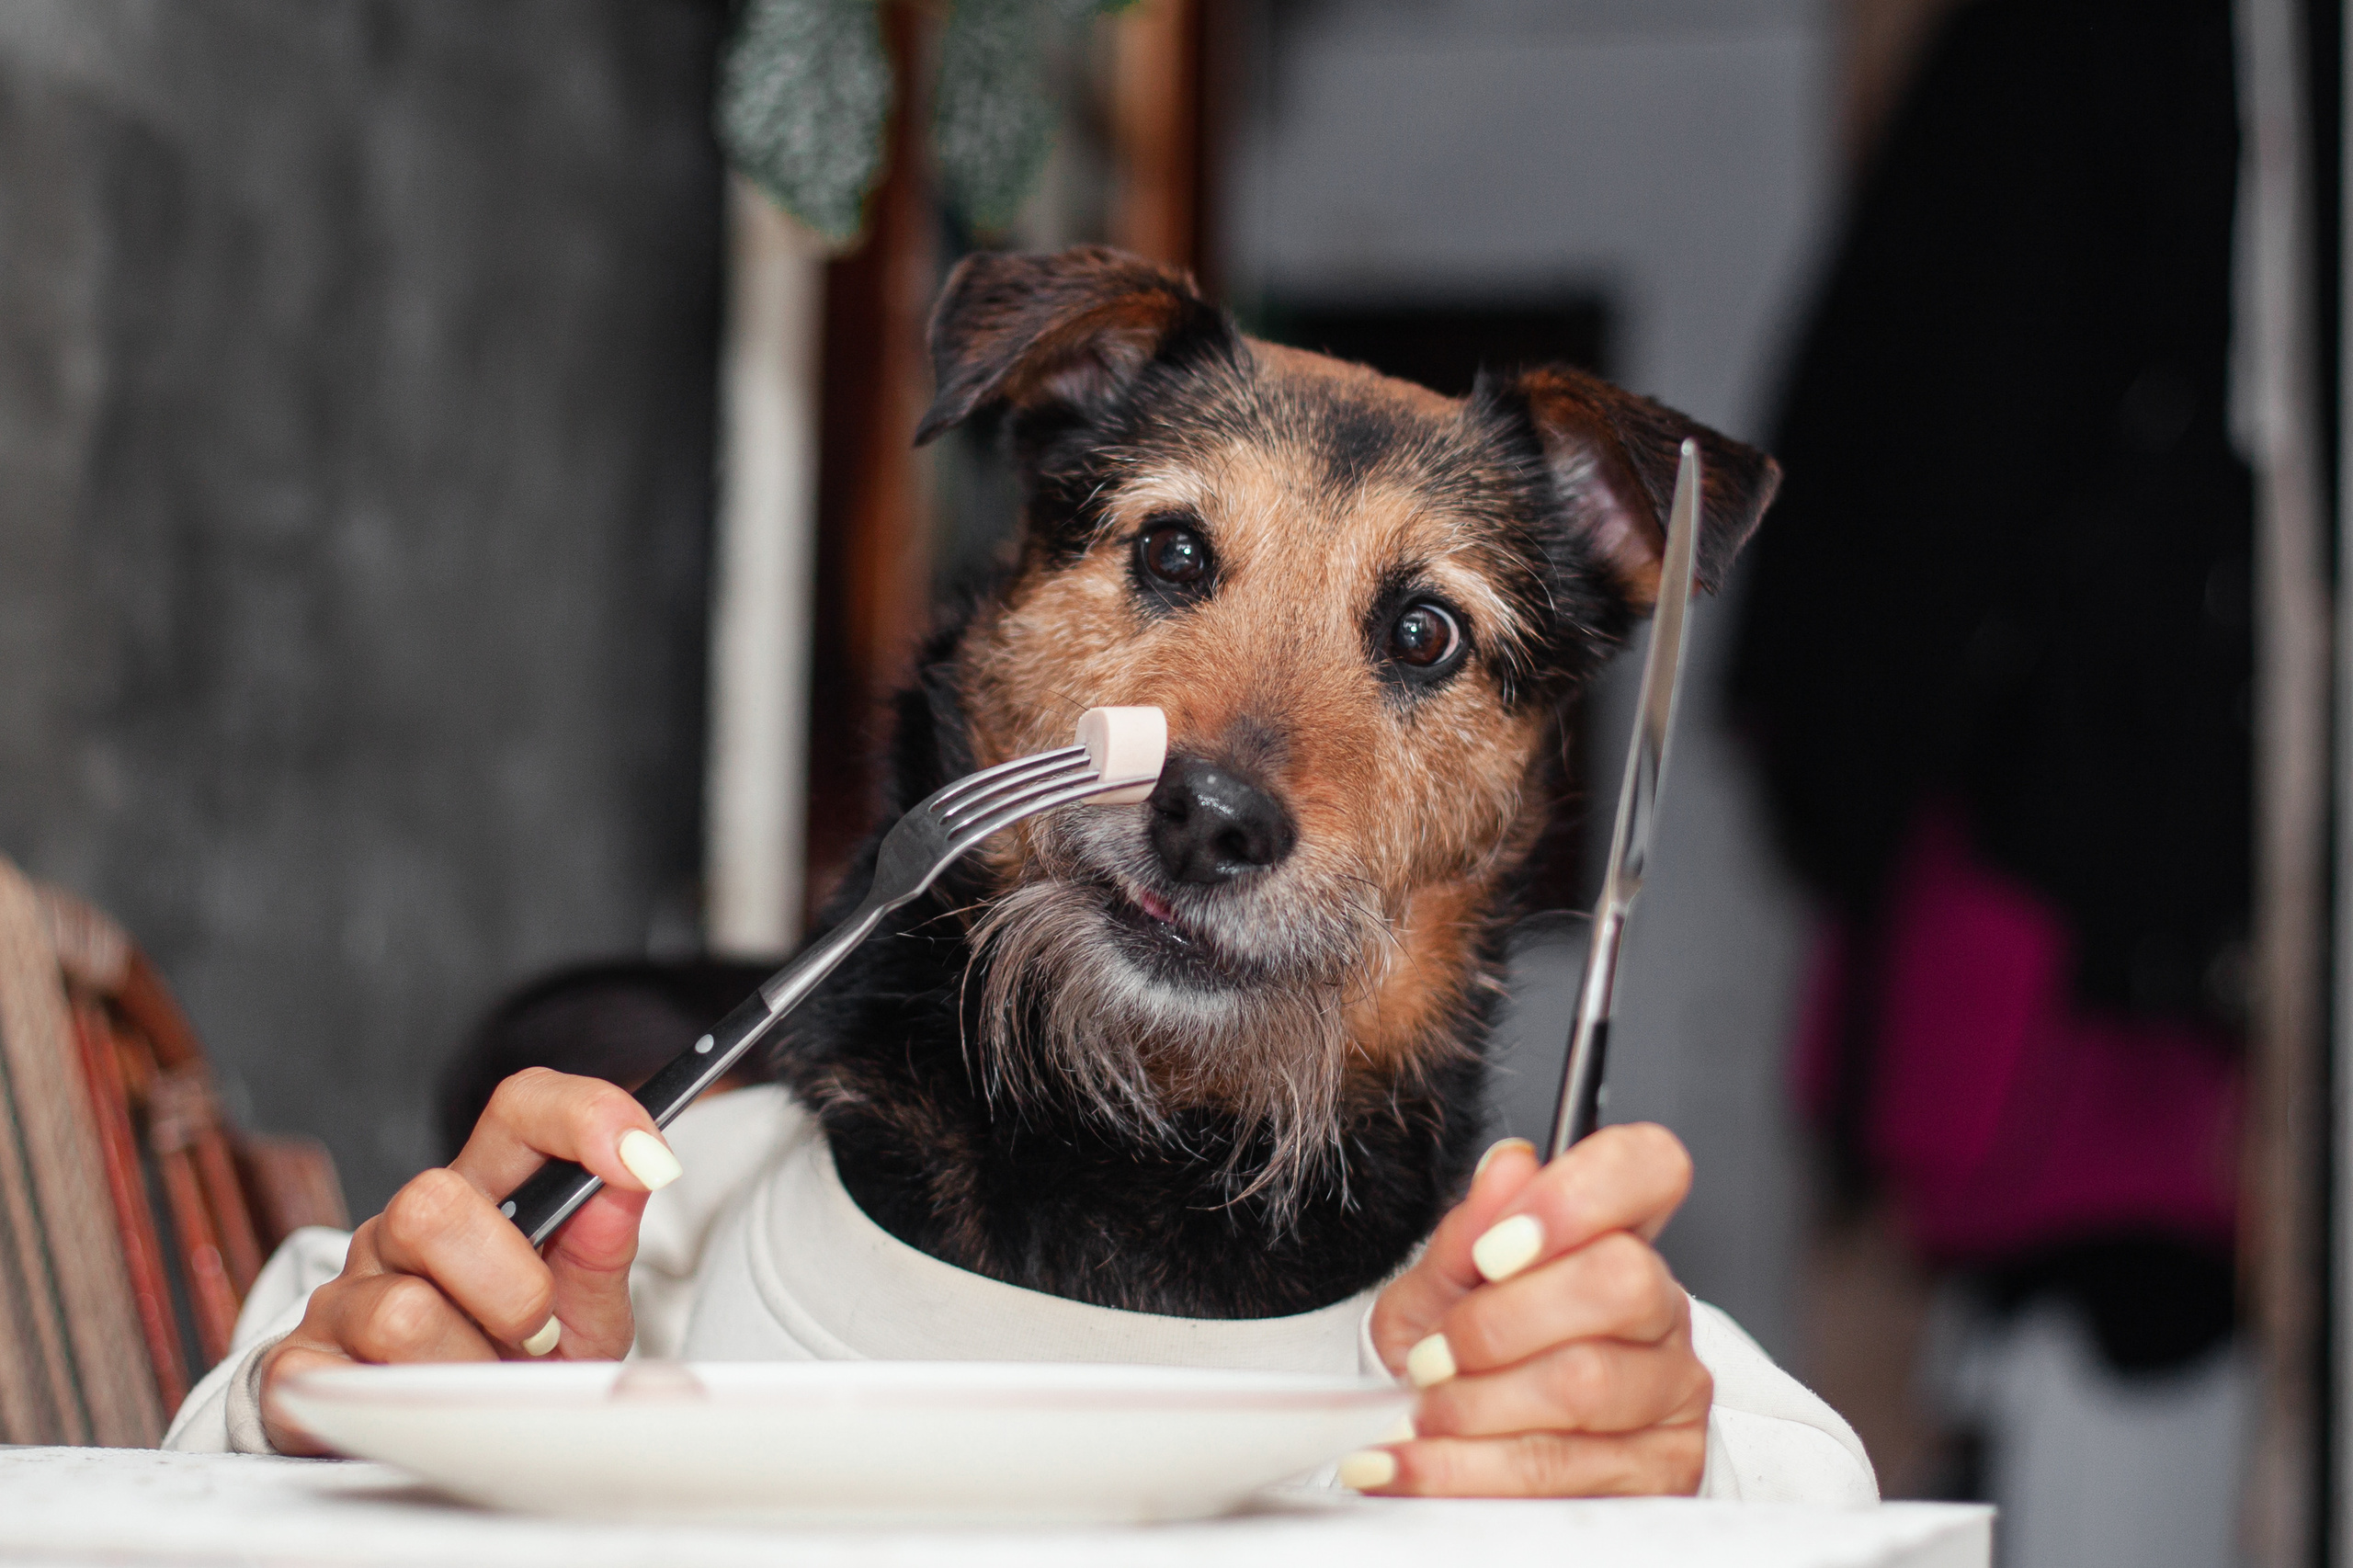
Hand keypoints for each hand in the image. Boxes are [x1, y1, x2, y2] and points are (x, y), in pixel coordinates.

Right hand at [258, 1068, 680, 1453]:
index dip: (582, 1116)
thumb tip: (637, 1176)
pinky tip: (426, 1414)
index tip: (643, 1156)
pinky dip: (405, 1417)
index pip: (520, 1109)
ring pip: (399, 1314)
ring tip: (484, 1384)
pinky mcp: (296, 1368)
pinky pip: (341, 1389)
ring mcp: (344, 1294)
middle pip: (431, 1202)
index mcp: (482, 1194)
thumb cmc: (515, 1364)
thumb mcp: (584, 1315)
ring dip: (465, 1368)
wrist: (436, 1449)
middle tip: (539, 1332)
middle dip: (511, 1285)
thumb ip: (606, 1248)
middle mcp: (402, 1231)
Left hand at [1357, 1123, 1709, 1495]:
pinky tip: (1415, 1462)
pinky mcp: (1663, 1473)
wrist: (1449, 1456)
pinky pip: (1565, 1470)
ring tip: (1417, 1414)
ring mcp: (1674, 1391)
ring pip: (1586, 1383)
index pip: (1649, 1166)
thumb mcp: (1437, 1290)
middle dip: (1499, 1324)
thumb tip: (1511, 1166)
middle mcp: (1662, 1307)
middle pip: (1619, 1279)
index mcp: (1614, 1237)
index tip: (1494, 1248)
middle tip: (1433, 1356)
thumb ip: (1469, 1231)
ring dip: (1475, 1405)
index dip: (1578, 1195)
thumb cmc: (1454, 1362)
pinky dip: (1468, 1470)